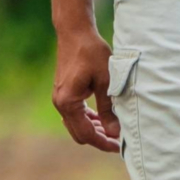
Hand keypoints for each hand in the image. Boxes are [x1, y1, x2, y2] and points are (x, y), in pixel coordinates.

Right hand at [51, 24, 120, 151]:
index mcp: (68, 103)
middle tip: (119, 140)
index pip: (86, 133)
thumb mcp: (106, 81)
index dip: (103, 142)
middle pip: (79, 133)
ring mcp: (60, 98)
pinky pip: (75, 113)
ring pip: (77, 124)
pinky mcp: (64, 92)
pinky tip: (102, 117)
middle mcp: (60, 103)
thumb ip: (109, 109)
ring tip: (113, 129)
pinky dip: (88, 118)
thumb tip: (114, 133)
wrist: (75, 32)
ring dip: (94, 129)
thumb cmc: (91, 52)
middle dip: (99, 138)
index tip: (119, 147)